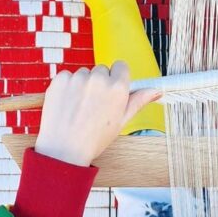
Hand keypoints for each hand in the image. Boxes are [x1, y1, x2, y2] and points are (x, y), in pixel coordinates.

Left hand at [34, 62, 159, 166]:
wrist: (64, 150)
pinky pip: (67, 76)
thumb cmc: (95, 138)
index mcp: (117, 88)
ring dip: (82, 85)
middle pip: (101, 70)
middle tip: (93, 106)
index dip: (116, 78)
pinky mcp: (60, 80)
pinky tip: (67, 104)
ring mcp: (78, 78)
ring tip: (79, 108)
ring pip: (84, 74)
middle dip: (99, 83)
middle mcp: (99, 79)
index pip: (121, 66)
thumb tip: (157, 90)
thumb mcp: (121, 121)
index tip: (111, 90)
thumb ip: (138, 101)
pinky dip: (67, 87)